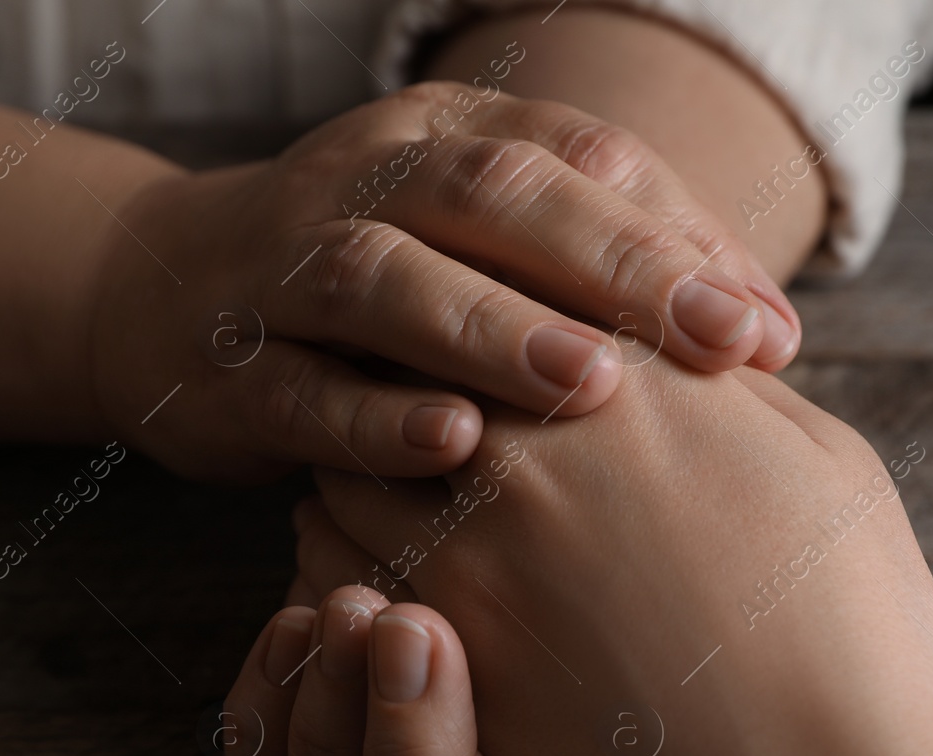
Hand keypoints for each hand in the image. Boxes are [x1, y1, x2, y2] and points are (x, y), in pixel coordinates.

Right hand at [86, 81, 798, 481]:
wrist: (165, 294)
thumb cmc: (372, 281)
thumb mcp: (473, 241)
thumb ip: (597, 266)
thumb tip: (766, 332)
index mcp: (439, 134)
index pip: (574, 158)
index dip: (675, 234)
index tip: (767, 330)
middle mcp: (362, 180)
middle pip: (491, 195)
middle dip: (613, 265)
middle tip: (718, 341)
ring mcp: (283, 271)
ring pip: (386, 281)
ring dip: (492, 328)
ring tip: (593, 384)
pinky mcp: (230, 368)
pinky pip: (303, 390)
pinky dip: (375, 417)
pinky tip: (452, 444)